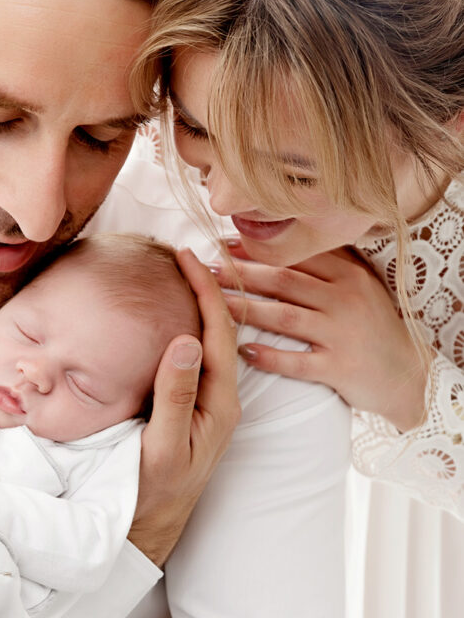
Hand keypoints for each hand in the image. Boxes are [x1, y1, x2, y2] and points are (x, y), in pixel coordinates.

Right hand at [131, 248, 240, 567]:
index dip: (208, 291)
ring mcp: (210, 405)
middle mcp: (222, 399)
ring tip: (188, 273)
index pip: (219, 333)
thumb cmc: (154, 492)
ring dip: (201, 305)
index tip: (191, 256)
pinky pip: (198, 359)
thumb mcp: (163, 445)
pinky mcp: (195, 410)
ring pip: (211, 343)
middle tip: (189, 252)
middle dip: (210, 288)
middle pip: (222, 331)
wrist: (151, 529)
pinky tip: (177, 317)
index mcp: (220, 404)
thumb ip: (175, 395)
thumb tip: (186, 338)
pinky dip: (190, 328)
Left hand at [212, 244, 428, 431]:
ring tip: (214, 305)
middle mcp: (345, 300)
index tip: (223, 246)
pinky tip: (243, 351)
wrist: (409, 374)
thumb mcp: (360, 287)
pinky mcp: (340, 368)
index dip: (256, 251)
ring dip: (246, 309)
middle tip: (207, 270)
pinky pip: (298, 362)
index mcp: (348, 276)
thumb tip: (282, 243)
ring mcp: (342, 335)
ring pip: (285, 317)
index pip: (295, 256)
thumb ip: (328, 265)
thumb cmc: (374, 327)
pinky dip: (270, 356)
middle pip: (284, 281)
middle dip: (241, 274)